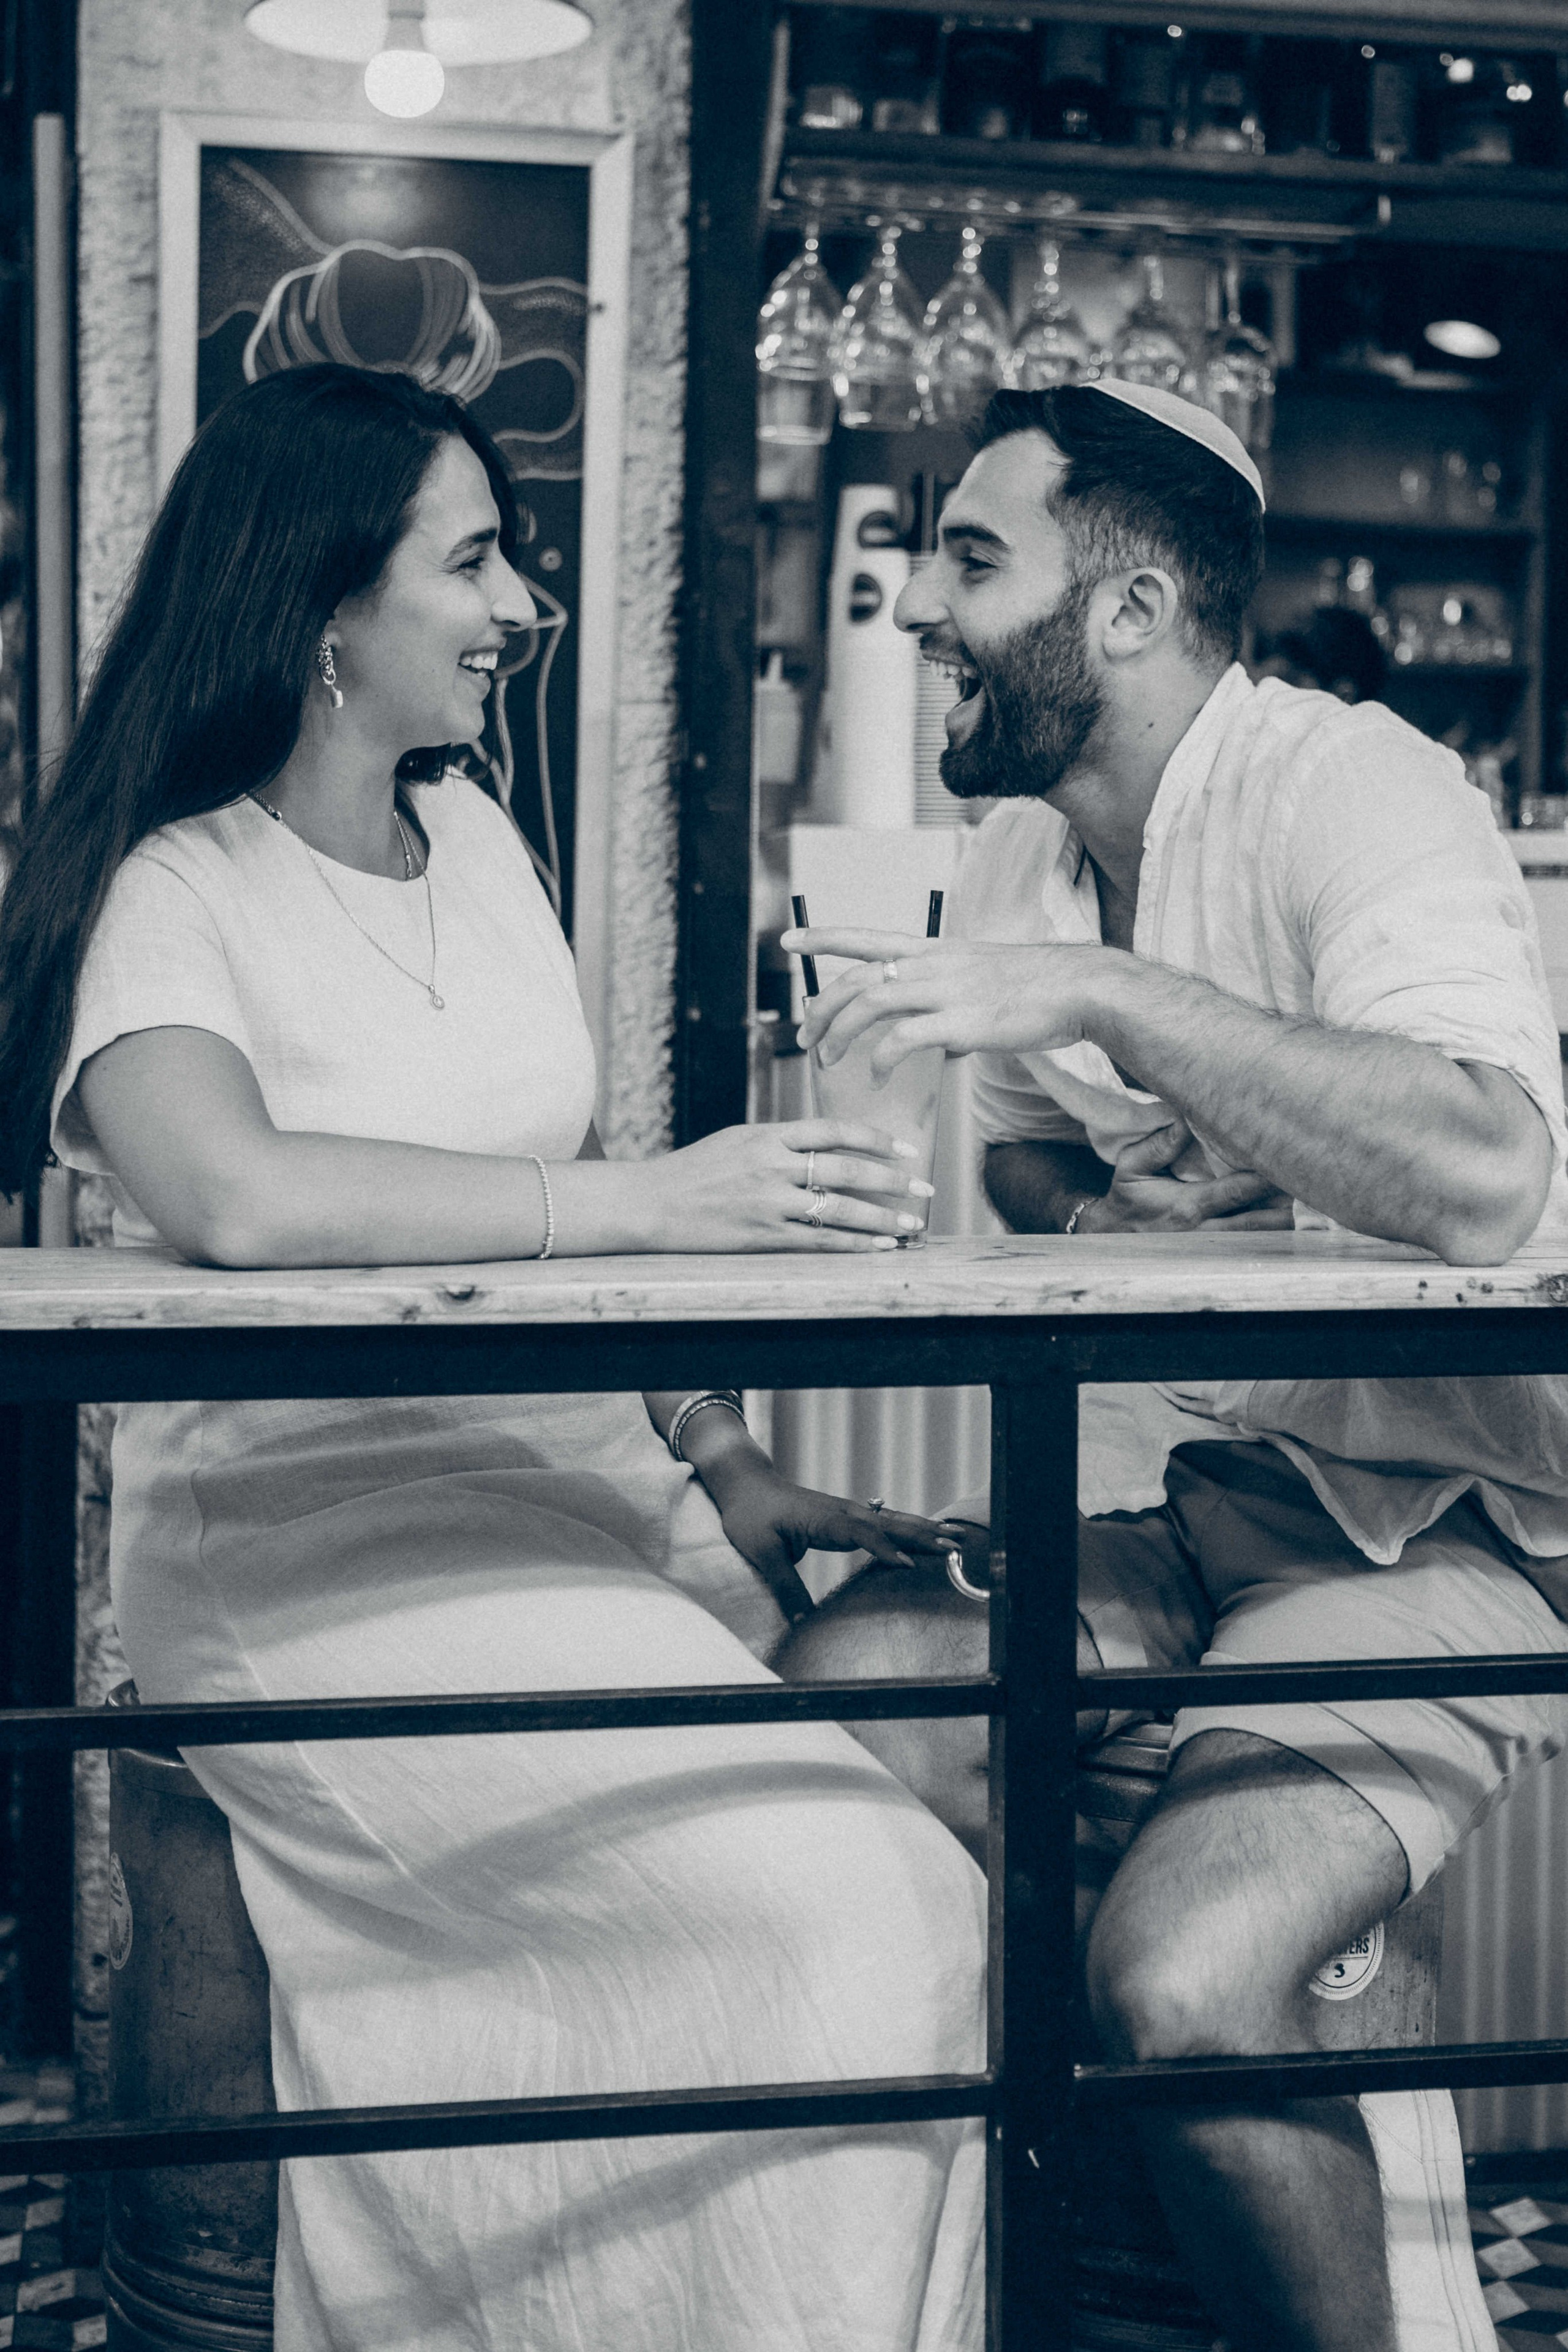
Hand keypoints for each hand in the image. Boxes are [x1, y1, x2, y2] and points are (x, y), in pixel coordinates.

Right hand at [648, 1117, 933, 1251]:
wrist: (649, 1203)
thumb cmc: (692, 1171)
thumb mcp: (737, 1139)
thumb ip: (780, 1141)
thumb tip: (825, 1144)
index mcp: (767, 1135)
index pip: (834, 1130)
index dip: (876, 1139)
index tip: (905, 1149)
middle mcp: (772, 1166)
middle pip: (847, 1169)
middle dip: (894, 1180)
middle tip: (926, 1188)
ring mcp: (768, 1203)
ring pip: (840, 1209)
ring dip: (883, 1218)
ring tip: (912, 1225)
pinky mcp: (761, 1236)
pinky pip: (819, 1241)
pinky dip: (853, 1244)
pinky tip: (877, 1246)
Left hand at [704, 1454, 965, 1589]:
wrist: (747, 1485)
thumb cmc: (750, 1516)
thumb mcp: (760, 1553)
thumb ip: (784, 1587)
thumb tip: (802, 1625)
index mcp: (824, 1518)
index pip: (860, 1533)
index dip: (884, 1548)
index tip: (906, 1565)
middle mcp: (842, 1512)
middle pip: (888, 1523)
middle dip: (920, 1535)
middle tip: (952, 1545)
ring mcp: (847, 1512)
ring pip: (891, 1520)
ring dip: (922, 1529)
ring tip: (953, 1537)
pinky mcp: (847, 1517)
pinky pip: (884, 1522)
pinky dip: (909, 1526)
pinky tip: (926, 1532)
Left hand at [783, 926, 1118, 1077]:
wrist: (1078, 989)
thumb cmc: (1037, 990)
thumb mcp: (983, 986)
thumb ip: (953, 1011)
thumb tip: (943, 1044)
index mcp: (934, 953)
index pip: (867, 938)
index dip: (825, 938)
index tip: (789, 939)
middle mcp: (931, 965)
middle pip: (856, 978)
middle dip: (821, 1007)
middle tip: (803, 1035)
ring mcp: (944, 990)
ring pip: (869, 1002)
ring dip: (839, 1032)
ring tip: (826, 1059)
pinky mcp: (960, 1020)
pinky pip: (903, 1039)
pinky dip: (881, 1057)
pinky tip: (876, 1075)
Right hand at [1078, 1119, 1292, 1233]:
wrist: (1116, 1237)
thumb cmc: (1129, 1198)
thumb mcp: (1132, 1167)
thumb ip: (1158, 1145)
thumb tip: (1184, 1119)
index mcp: (1188, 1206)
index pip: (1236, 1191)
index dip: (1264, 1178)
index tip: (1286, 1161)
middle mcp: (1205, 1231)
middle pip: (1259, 1220)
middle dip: (1286, 1203)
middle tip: (1312, 1182)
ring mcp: (1213, 1247)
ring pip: (1260, 1237)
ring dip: (1284, 1221)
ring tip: (1309, 1199)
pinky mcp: (1216, 1254)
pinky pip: (1252, 1247)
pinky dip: (1273, 1234)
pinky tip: (1291, 1220)